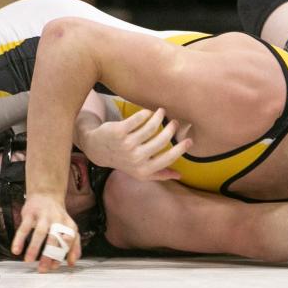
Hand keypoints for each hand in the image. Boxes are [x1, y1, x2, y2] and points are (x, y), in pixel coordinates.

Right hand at [12, 193, 81, 272]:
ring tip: (28, 261)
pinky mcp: (29, 213)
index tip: (56, 266)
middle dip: (49, 254)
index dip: (64, 252)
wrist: (46, 194)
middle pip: (54, 238)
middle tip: (42, 269)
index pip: (70, 238)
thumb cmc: (58, 216)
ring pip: (39, 232)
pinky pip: (24, 227)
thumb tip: (71, 263)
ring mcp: (43, 216)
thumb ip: (74, 245)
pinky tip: (16, 251)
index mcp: (68, 224)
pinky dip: (19, 239)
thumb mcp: (69, 227)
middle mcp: (57, 219)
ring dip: (34, 247)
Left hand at [77, 108, 192, 180]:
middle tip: (174, 122)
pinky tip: (149, 111)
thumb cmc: (123, 161)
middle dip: (171, 129)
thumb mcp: (140, 172)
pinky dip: (146, 113)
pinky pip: (137, 119)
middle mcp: (135, 158)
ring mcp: (126, 144)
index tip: (189, 140)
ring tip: (162, 112)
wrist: (98, 151)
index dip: (180, 149)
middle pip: (161, 140)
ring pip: (150, 127)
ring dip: (159, 117)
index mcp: (143, 170)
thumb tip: (180, 175)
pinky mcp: (118, 131)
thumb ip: (159, 174)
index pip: (167, 159)